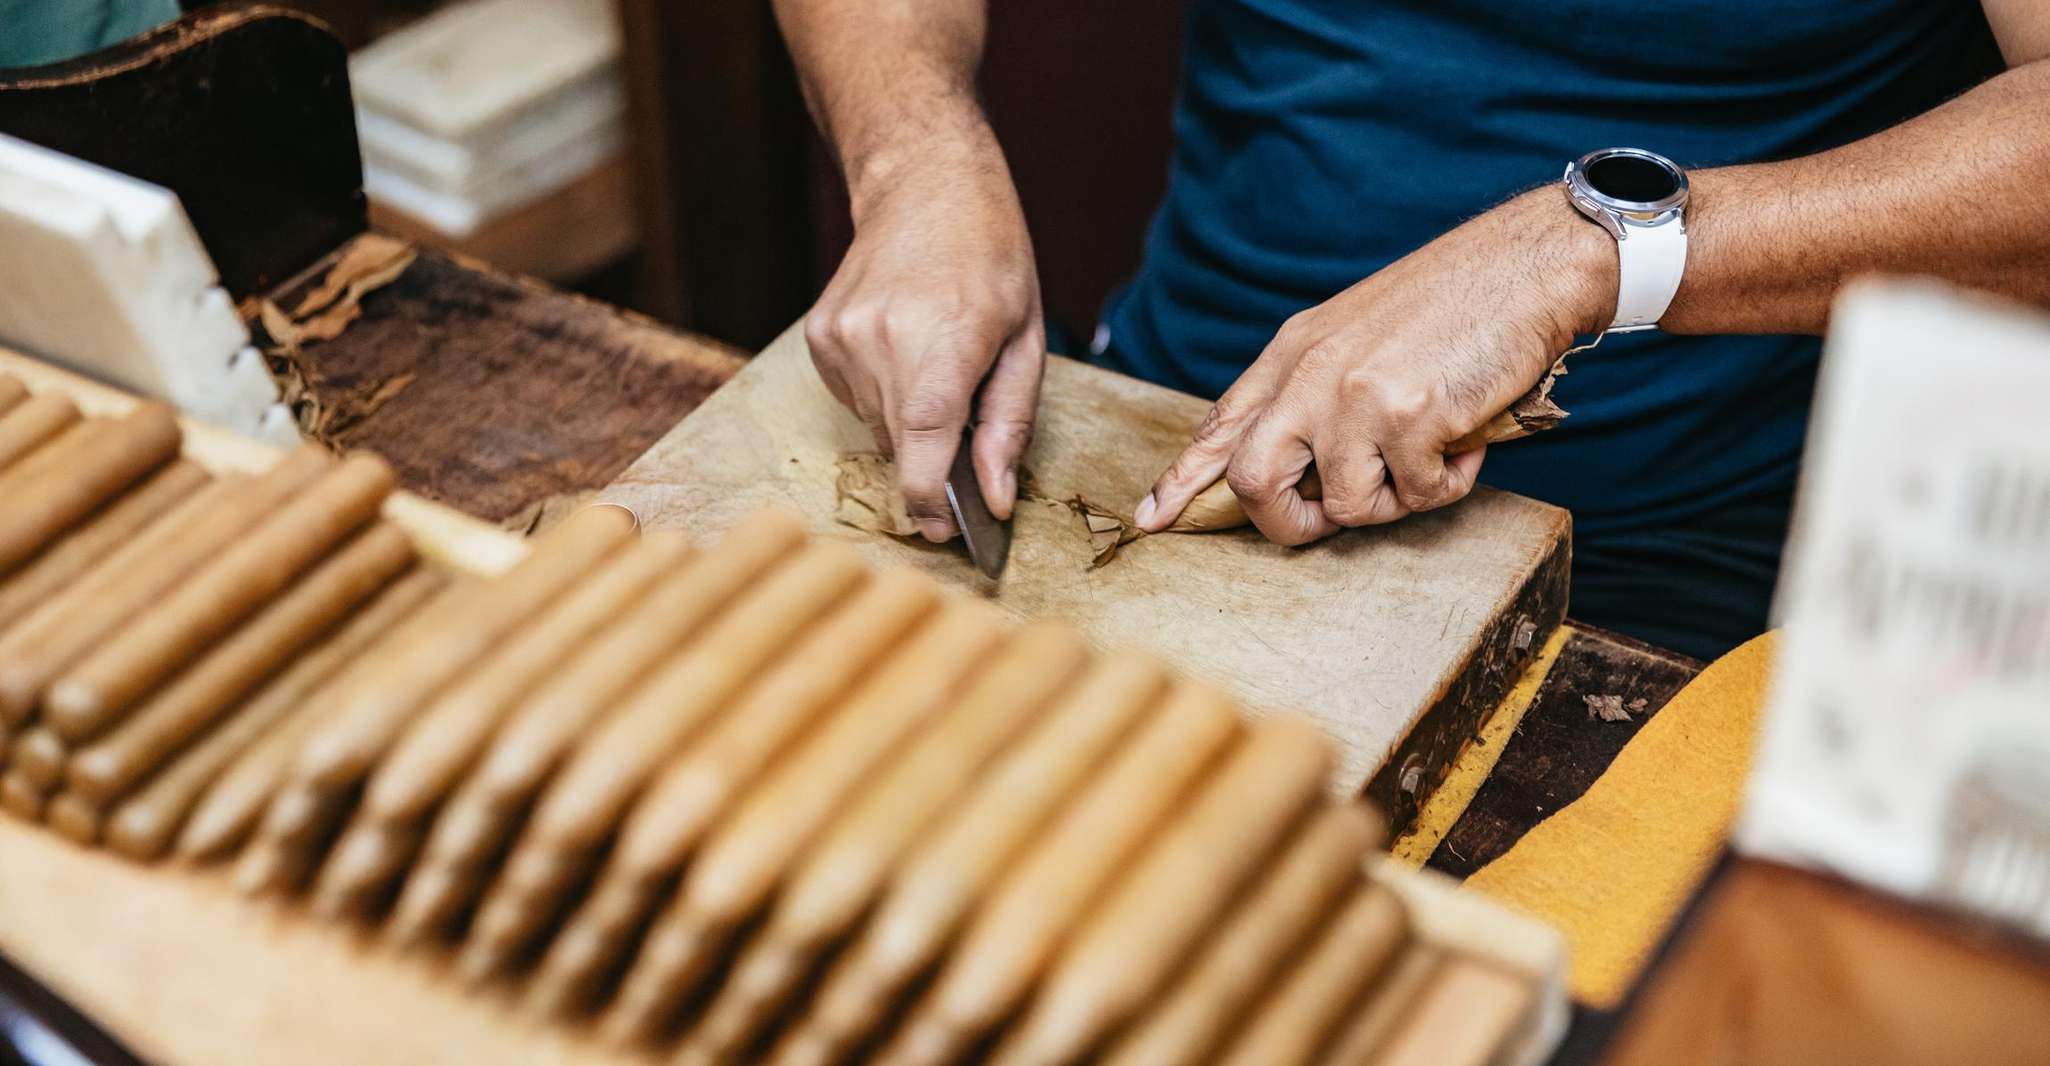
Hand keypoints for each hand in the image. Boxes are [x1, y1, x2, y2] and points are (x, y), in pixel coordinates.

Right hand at [806, 123, 1044, 541]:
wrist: (923, 182)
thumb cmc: (990, 255)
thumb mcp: (1026, 340)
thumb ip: (1008, 425)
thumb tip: (996, 498)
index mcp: (944, 343)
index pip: (922, 453)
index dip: (932, 506)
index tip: (948, 531)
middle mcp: (881, 343)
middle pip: (900, 449)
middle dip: (933, 461)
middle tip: (968, 426)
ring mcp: (841, 340)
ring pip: (877, 428)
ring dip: (910, 422)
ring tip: (937, 365)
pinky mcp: (819, 338)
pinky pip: (854, 399)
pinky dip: (884, 394)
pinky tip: (904, 350)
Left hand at [1133, 189, 1616, 544]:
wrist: (1527, 264)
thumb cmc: (1455, 303)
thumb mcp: (1356, 334)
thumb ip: (1313, 387)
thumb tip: (1291, 458)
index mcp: (1294, 352)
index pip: (1223, 424)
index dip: (1183, 481)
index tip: (1152, 519)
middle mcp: (1311, 373)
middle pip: (1251, 479)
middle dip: (1287, 522)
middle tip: (1329, 520)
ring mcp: (1354, 395)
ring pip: (1345, 503)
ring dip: (1394, 501)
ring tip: (1430, 458)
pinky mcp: (1408, 415)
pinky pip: (1414, 494)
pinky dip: (1446, 484)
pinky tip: (1466, 441)